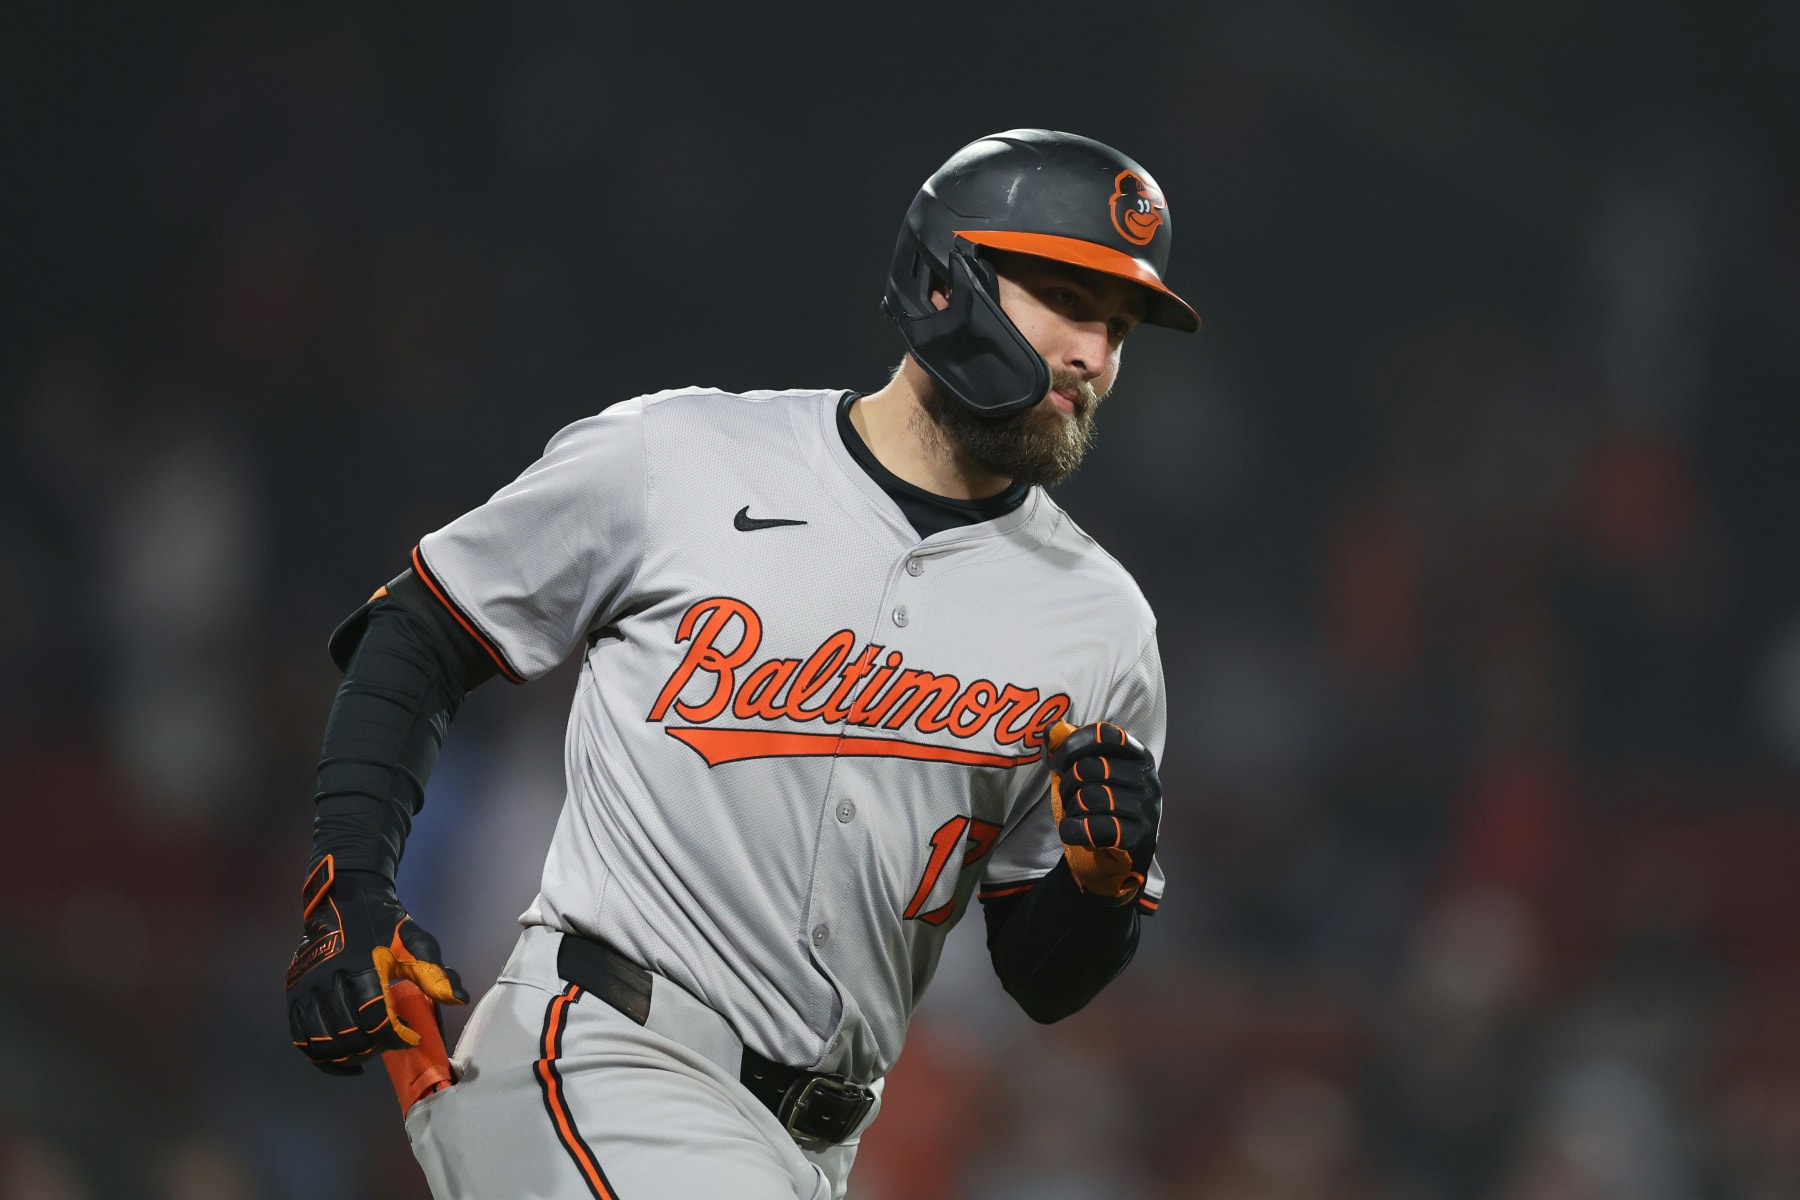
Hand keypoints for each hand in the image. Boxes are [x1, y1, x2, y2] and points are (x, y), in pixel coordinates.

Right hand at [285, 856, 467, 1075]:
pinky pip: (302, 1038)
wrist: (343, 899)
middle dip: (374, 1046)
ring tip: (370, 1051)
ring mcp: (306, 989)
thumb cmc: (385, 923)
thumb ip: (434, 973)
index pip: (375, 1018)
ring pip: (323, 1040)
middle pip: (349, 1034)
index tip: (411, 1038)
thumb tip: (459, 999)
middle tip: (391, 1042)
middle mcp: (328, 980)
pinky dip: (322, 1057)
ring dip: (349, 1054)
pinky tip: (344, 1061)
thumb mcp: (415, 942)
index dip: (395, 1037)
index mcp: (361, 967)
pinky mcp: (294, 994)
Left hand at [1048, 720, 1160, 905]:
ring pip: (1091, 797)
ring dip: (1072, 809)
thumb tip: (1052, 728)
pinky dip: (1073, 830)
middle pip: (1091, 768)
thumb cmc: (1096, 811)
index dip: (1074, 744)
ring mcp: (1148, 810)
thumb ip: (1067, 749)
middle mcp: (1149, 780)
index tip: (1058, 762)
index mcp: (1138, 757)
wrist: (1109, 862)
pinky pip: (1096, 827)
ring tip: (1077, 816)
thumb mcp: (1080, 775)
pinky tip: (1072, 832)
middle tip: (1070, 798)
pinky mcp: (1140, 839)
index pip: (1106, 734)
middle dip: (1068, 784)